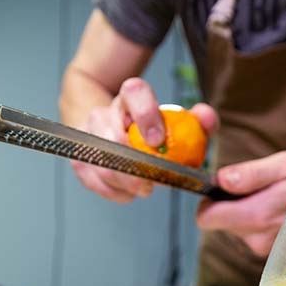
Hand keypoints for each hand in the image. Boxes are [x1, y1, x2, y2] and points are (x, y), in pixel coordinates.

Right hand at [72, 77, 217, 202]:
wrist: (117, 129)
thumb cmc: (154, 129)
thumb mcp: (180, 121)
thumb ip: (198, 120)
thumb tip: (205, 118)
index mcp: (131, 96)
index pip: (134, 92)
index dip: (145, 114)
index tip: (158, 140)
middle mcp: (105, 111)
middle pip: (113, 136)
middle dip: (136, 165)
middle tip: (154, 181)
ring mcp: (87, 134)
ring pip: (102, 163)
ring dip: (126, 182)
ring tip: (145, 188)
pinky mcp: (80, 158)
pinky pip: (94, 180)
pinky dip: (115, 192)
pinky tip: (129, 193)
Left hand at [196, 151, 285, 256]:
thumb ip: (251, 174)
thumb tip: (221, 181)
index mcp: (257, 216)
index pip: (207, 219)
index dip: (210, 201)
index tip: (224, 188)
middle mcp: (258, 239)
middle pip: (222, 222)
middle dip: (233, 204)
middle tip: (260, 189)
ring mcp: (266, 250)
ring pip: (238, 228)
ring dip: (249, 212)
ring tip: (277, 199)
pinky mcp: (273, 254)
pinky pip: (254, 235)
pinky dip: (261, 222)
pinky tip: (283, 212)